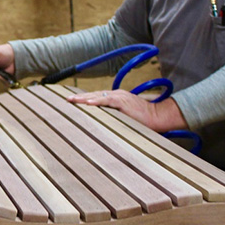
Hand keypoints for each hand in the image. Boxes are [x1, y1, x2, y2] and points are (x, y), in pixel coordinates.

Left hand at [66, 90, 187, 132]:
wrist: (159, 116)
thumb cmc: (144, 120)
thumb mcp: (126, 118)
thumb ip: (115, 119)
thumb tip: (103, 128)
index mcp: (116, 98)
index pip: (97, 97)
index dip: (84, 99)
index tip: (72, 102)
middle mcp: (116, 95)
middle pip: (94, 95)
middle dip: (79, 98)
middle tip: (66, 101)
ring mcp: (120, 97)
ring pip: (98, 96)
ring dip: (84, 99)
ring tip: (72, 101)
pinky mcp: (123, 101)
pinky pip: (107, 100)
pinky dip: (97, 101)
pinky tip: (88, 103)